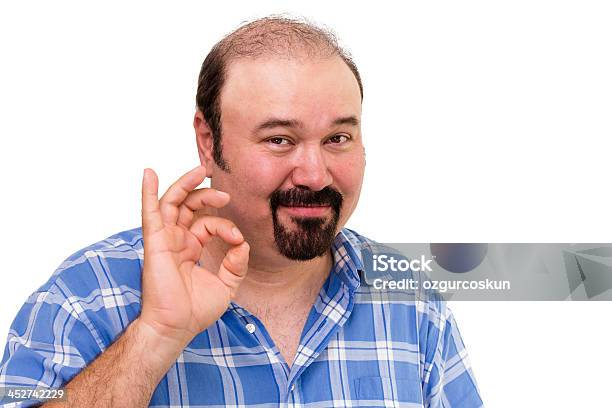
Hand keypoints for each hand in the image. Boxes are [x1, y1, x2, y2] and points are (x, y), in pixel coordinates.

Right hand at [138, 165, 248, 346]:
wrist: (176, 328)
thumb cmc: (195, 311)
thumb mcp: (226, 285)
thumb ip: (236, 263)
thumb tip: (242, 243)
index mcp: (191, 248)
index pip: (208, 224)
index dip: (225, 226)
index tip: (237, 239)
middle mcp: (176, 241)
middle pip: (188, 206)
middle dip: (206, 195)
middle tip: (224, 195)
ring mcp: (164, 240)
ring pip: (172, 203)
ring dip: (185, 184)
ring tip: (201, 171)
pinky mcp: (154, 243)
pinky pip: (150, 213)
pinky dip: (148, 192)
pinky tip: (149, 173)